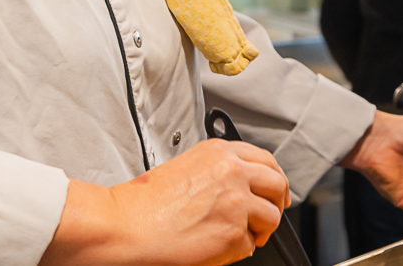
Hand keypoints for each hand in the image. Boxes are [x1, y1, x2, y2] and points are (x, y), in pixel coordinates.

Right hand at [42, 137, 289, 265]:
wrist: (125, 225)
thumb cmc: (144, 203)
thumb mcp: (187, 167)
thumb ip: (220, 171)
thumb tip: (244, 186)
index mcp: (220, 152)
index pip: (266, 160)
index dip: (273, 179)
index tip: (274, 190)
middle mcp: (233, 172)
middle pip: (278, 185)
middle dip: (276, 203)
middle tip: (268, 216)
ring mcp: (237, 201)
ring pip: (271, 217)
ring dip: (260, 230)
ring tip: (240, 236)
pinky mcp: (233, 231)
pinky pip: (250, 244)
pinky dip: (237, 250)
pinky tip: (216, 246)